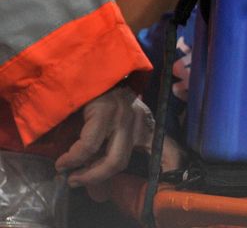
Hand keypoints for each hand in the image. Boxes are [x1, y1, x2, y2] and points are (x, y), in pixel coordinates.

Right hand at [54, 85, 182, 200]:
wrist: (87, 68)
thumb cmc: (97, 98)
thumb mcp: (111, 123)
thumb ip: (106, 151)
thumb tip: (98, 191)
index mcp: (145, 125)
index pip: (170, 150)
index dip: (171, 169)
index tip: (166, 185)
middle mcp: (139, 120)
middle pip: (123, 162)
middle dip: (99, 179)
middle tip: (78, 183)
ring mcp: (123, 115)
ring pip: (112, 159)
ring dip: (87, 175)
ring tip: (70, 176)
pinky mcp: (106, 110)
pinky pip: (90, 145)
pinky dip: (74, 158)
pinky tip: (63, 162)